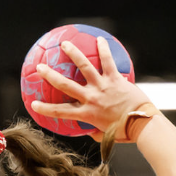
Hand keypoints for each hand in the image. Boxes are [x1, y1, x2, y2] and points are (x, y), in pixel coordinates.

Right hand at [29, 37, 149, 141]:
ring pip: (84, 66)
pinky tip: (99, 40)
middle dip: (50, 75)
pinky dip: (103, 49)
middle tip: (39, 67)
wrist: (141, 123)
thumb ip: (95, 131)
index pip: (60, 111)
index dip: (45, 108)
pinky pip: (107, 61)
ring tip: (64, 44)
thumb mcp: (105, 136)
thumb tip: (90, 131)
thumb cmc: (124, 132)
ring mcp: (102, 86)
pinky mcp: (115, 78)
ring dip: (73, 53)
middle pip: (65, 85)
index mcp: (86, 114)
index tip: (34, 104)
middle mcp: (90, 98)